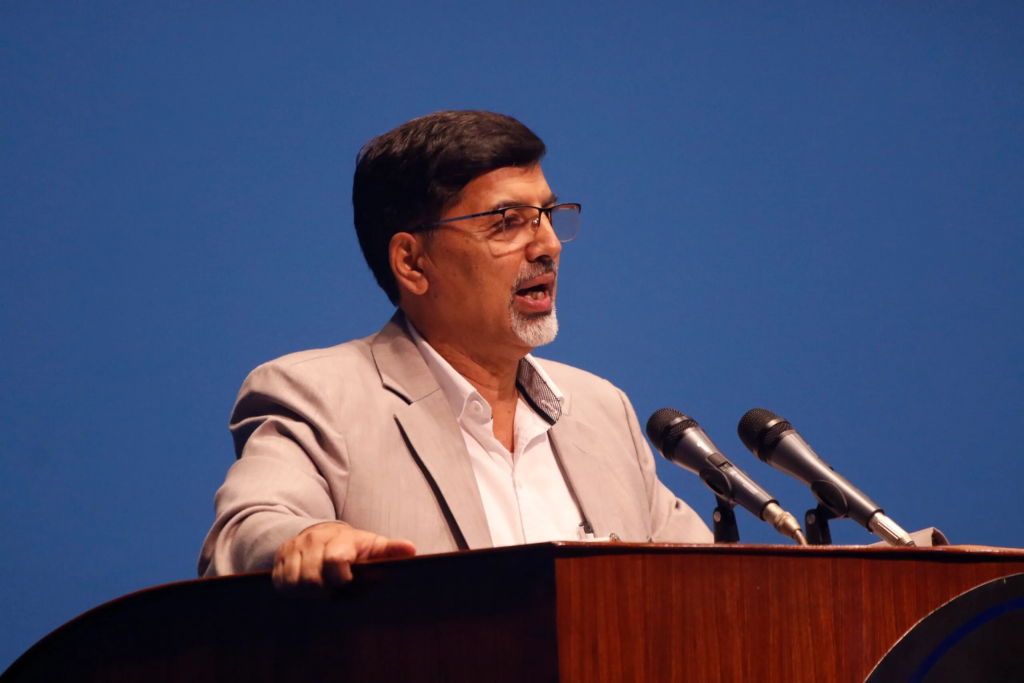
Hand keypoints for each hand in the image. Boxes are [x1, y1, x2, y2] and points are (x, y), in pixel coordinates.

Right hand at [272, 522, 416, 591]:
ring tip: (318, 586)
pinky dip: (290, 588)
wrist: (324, 534)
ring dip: (305, 591)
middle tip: (331, 588)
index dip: (340, 579)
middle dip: (322, 590)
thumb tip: (411, 549)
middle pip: (311, 578)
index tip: (346, 581)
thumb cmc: (354, 548)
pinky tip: (303, 585)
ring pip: (293, 582)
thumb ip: (390, 550)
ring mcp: (295, 546)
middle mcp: (315, 539)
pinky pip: (279, 580)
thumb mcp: (374, 547)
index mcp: (341, 539)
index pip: (336, 562)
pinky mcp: (280, 554)